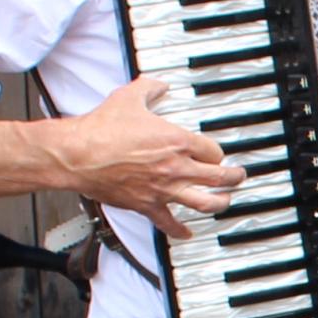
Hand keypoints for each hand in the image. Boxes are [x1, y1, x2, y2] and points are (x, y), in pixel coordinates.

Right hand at [47, 78, 236, 231]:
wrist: (79, 154)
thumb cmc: (102, 129)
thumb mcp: (129, 97)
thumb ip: (150, 88)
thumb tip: (158, 84)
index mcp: (177, 141)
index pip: (213, 150)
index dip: (217, 152)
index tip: (215, 153)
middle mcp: (176, 168)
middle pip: (219, 177)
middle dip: (233, 177)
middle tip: (238, 176)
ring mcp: (163, 189)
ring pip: (205, 203)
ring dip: (220, 203)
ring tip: (225, 201)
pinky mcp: (147, 205)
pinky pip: (169, 223)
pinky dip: (180, 230)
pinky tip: (187, 233)